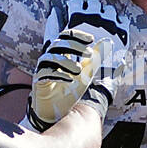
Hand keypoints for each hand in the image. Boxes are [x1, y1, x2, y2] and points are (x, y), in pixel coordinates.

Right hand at [28, 0, 129, 129]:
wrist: (58, 112)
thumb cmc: (69, 91)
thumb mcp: (87, 74)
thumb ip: (95, 59)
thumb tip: (108, 41)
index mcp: (61, 54)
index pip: (66, 37)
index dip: (77, 35)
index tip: (91, 39)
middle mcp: (50, 59)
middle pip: (58, 44)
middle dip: (74, 46)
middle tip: (89, 53)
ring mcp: (43, 70)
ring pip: (50, 57)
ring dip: (66, 62)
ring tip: (79, 70)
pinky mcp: (38, 82)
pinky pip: (45, 73)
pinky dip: (58, 75)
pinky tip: (69, 80)